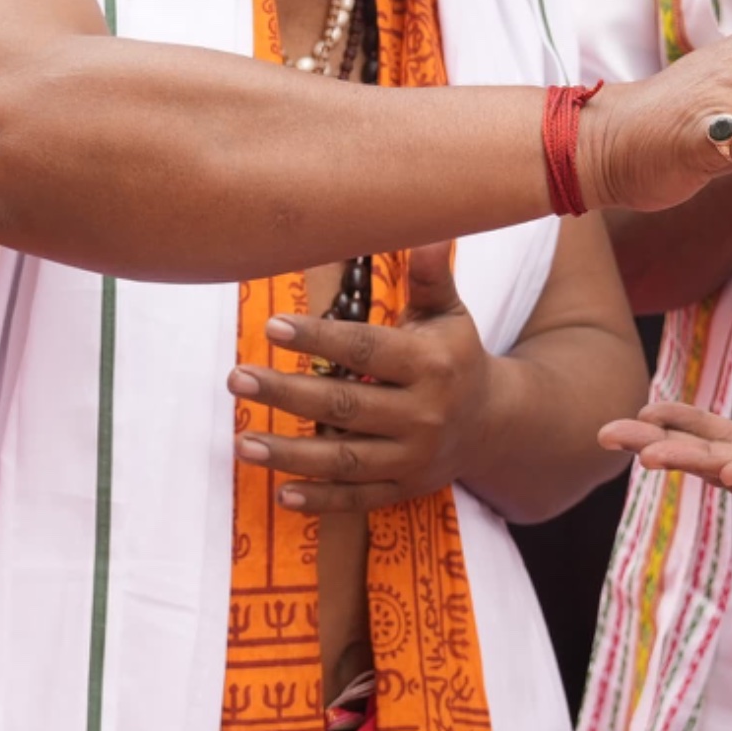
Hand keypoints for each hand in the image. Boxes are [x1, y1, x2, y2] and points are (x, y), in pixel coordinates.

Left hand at [232, 243, 497, 511]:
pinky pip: (359, 499)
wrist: (495, 423)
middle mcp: (424, 414)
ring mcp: (413, 457)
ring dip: (290, 454)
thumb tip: (427, 229)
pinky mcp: (405, 489)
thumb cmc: (458, 356)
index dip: (318, 338)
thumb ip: (430, 276)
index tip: (272, 327)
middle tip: (236, 379)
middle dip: (286, 394)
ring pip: (345, 459)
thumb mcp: (448, 313)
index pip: (366, 349)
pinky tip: (282, 494)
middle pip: (346, 405)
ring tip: (243, 442)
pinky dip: (321, 501)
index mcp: (432, 364)